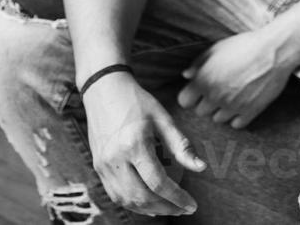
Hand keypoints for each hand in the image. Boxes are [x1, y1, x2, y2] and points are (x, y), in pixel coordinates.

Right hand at [84, 73, 206, 217]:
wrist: (104, 90)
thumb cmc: (137, 101)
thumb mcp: (163, 119)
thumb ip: (181, 146)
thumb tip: (202, 168)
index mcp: (135, 145)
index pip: (158, 183)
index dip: (177, 198)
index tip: (192, 205)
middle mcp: (115, 159)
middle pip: (141, 197)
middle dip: (165, 208)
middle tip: (184, 209)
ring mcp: (103, 165)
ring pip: (126, 200)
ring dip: (149, 209)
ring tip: (169, 208)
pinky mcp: (98, 167)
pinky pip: (115, 194)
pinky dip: (133, 203)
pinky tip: (149, 202)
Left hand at [177, 29, 297, 128]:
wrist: (275, 51)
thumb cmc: (245, 45)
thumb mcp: (217, 48)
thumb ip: (198, 63)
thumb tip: (186, 75)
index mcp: (203, 80)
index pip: (184, 101)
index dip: (191, 94)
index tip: (198, 90)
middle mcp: (215, 96)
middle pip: (201, 112)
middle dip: (207, 102)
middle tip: (219, 89)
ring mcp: (233, 106)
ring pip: (218, 119)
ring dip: (222, 109)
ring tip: (233, 94)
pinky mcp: (250, 112)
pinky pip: (236, 124)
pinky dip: (238, 116)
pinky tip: (243, 102)